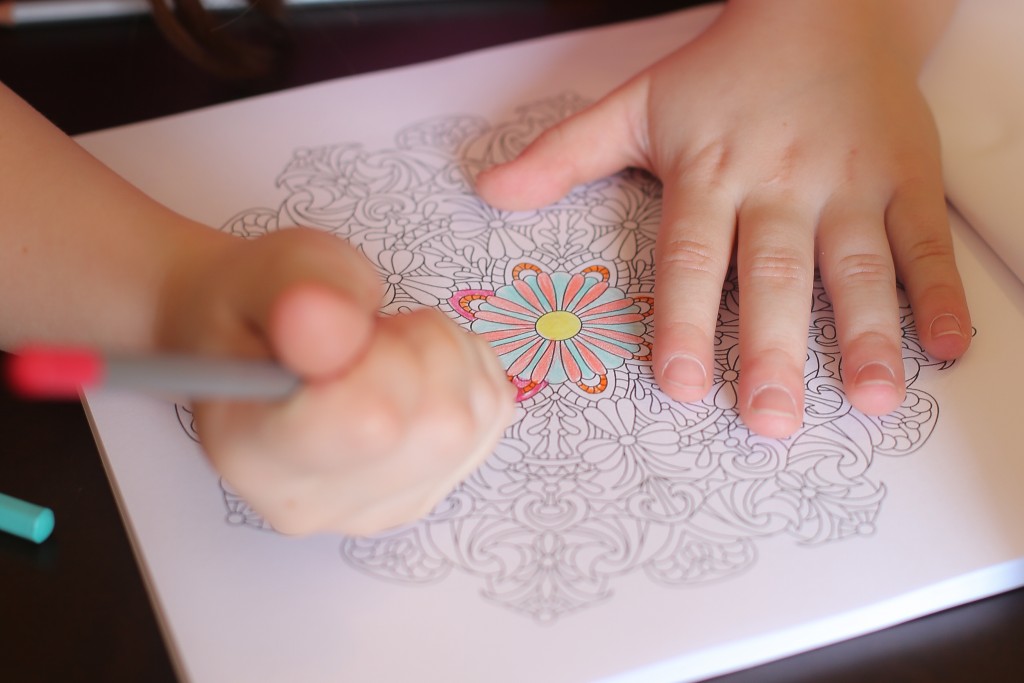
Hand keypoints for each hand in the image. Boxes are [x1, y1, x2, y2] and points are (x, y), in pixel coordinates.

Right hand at [160, 228, 515, 534]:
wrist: (264, 341)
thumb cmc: (262, 308)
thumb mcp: (264, 272)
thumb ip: (295, 293)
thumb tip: (332, 323)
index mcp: (254, 453)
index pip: (365, 426)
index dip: (381, 356)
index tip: (349, 327)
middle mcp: (319, 502)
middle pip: (438, 424)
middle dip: (419, 346)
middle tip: (365, 330)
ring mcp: (384, 505)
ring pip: (471, 420)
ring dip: (445, 355)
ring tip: (384, 345)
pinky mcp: (434, 488)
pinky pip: (492, 412)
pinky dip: (467, 370)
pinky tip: (413, 365)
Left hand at [475, 0, 969, 437]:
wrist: (830, 7)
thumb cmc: (728, 70)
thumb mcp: (639, 105)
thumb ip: (565, 155)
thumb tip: (489, 189)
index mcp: (711, 171)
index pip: (691, 254)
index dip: (684, 319)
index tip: (680, 383)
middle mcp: (780, 183)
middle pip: (773, 272)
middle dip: (773, 348)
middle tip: (770, 419)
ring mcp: (850, 182)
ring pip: (857, 264)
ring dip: (865, 334)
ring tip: (870, 398)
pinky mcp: (907, 176)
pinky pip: (925, 238)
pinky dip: (941, 291)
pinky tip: (947, 346)